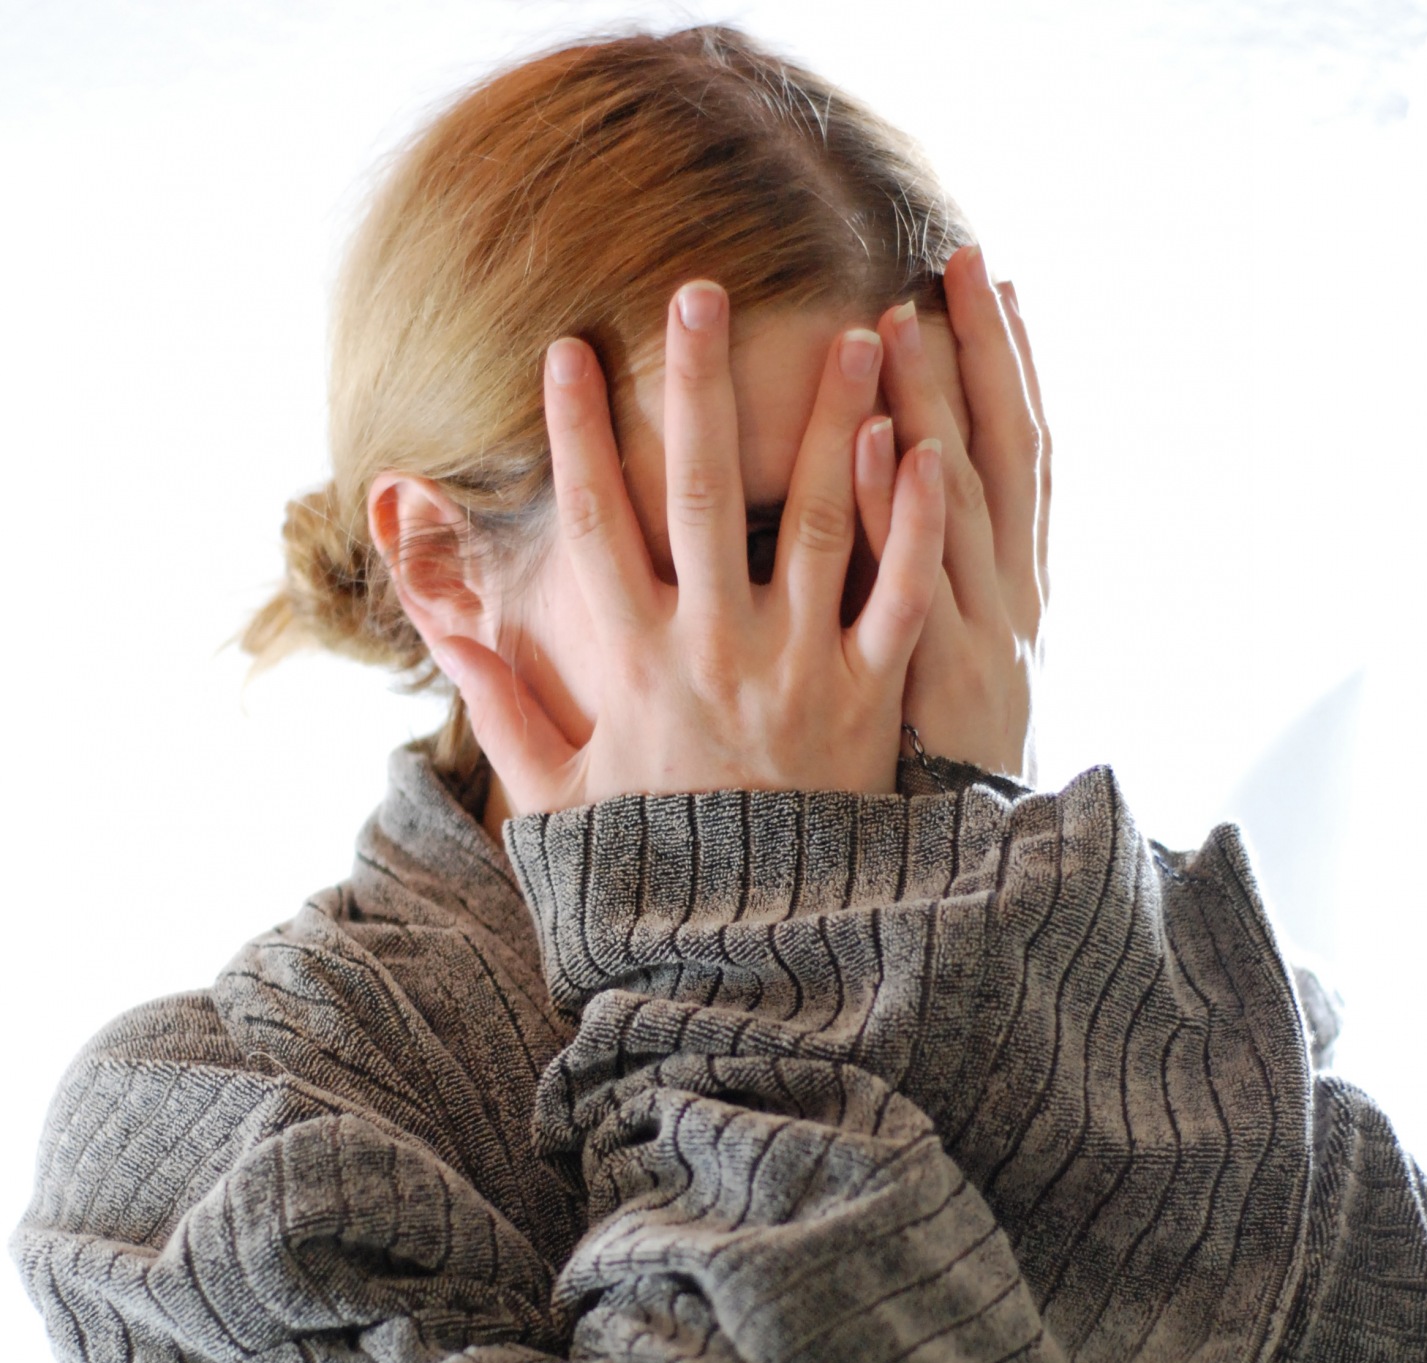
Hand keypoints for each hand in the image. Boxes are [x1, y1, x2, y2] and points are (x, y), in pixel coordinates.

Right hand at [434, 281, 946, 813]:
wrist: (752, 941)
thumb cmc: (650, 862)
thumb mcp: (553, 792)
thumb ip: (498, 704)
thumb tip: (441, 625)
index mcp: (636, 666)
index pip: (597, 527)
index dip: (578, 436)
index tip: (566, 352)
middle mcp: (716, 653)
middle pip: (706, 497)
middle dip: (698, 389)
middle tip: (698, 293)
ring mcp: (800, 672)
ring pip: (823, 527)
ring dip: (834, 424)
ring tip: (852, 333)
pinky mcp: (872, 699)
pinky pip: (897, 599)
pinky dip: (914, 524)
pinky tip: (921, 446)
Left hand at [857, 246, 1049, 778]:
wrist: (962, 874)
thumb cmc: (955, 773)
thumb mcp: (973, 676)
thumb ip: (952, 588)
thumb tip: (929, 500)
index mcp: (1023, 593)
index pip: (1027, 457)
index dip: (1016, 370)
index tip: (998, 285)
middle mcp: (1011, 601)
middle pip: (1005, 456)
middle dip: (985, 359)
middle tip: (963, 261)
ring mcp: (974, 635)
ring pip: (958, 500)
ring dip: (933, 405)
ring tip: (904, 317)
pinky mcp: (927, 678)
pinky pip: (910, 580)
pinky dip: (898, 507)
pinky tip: (875, 437)